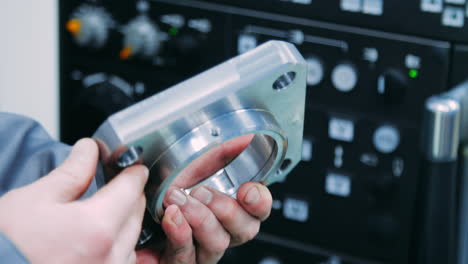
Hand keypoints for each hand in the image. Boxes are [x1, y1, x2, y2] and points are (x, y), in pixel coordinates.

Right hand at [0, 139, 147, 263]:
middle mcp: (110, 256)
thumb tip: (89, 150)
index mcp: (97, 227)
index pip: (131, 189)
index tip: (134, 167)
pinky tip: (101, 240)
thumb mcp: (34, 199)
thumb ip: (71, 172)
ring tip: (108, 212)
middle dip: (131, 196)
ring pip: (131, 241)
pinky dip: (117, 247)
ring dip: (125, 223)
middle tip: (119, 185)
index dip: (134, 173)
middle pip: (135, 215)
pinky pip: (121, 262)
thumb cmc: (6, 245)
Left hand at [137, 135, 272, 263]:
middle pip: (245, 230)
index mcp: (232, 205)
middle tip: (203, 193)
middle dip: (226, 209)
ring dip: (200, 219)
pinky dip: (180, 234)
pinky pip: (187, 257)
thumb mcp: (197, 161)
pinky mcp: (180, 260)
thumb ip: (224, 150)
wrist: (133, 202)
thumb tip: (247, 136)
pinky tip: (171, 217)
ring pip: (218, 244)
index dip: (259, 201)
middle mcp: (221, 229)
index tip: (246, 190)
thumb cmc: (168, 184)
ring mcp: (202, 249)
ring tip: (180, 200)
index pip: (259, 209)